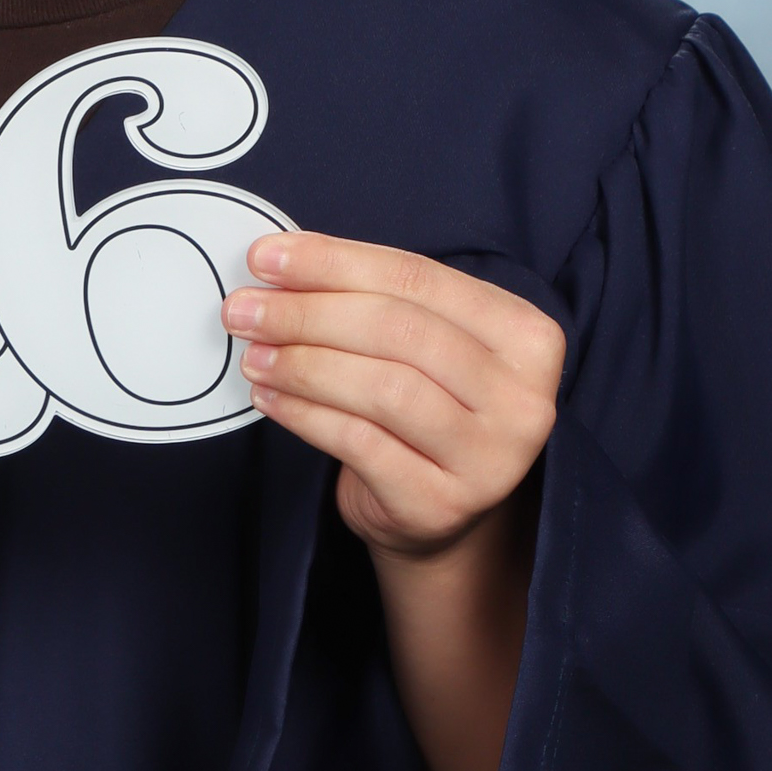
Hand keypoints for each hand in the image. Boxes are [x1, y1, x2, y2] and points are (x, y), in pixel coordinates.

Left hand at [224, 233, 562, 556]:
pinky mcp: (443, 503)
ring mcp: (490, 457)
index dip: (334, 262)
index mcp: (527, 334)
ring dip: (302, 365)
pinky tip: (270, 397)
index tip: (265, 256)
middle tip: (244, 310)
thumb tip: (279, 262)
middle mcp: (523, 397)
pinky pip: (359, 443)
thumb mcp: (421, 345)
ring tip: (253, 355)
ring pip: (382, 388)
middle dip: (307, 313)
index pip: (417, 278)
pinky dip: (304, 414)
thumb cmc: (425, 409)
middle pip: (399, 330)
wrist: (437, 514)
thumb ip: (372, 299)